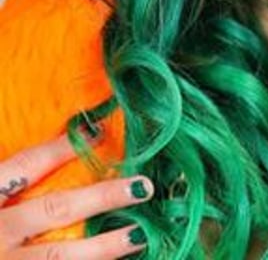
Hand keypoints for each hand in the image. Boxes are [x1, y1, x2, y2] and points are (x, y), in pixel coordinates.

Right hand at [0, 130, 153, 258]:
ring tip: (141, 234)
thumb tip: (68, 147)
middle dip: (103, 197)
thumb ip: (9, 181)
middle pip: (55, 209)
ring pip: (58, 256)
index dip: (64, 148)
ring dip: (104, 246)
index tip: (100, 132)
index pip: (28, 164)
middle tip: (143, 187)